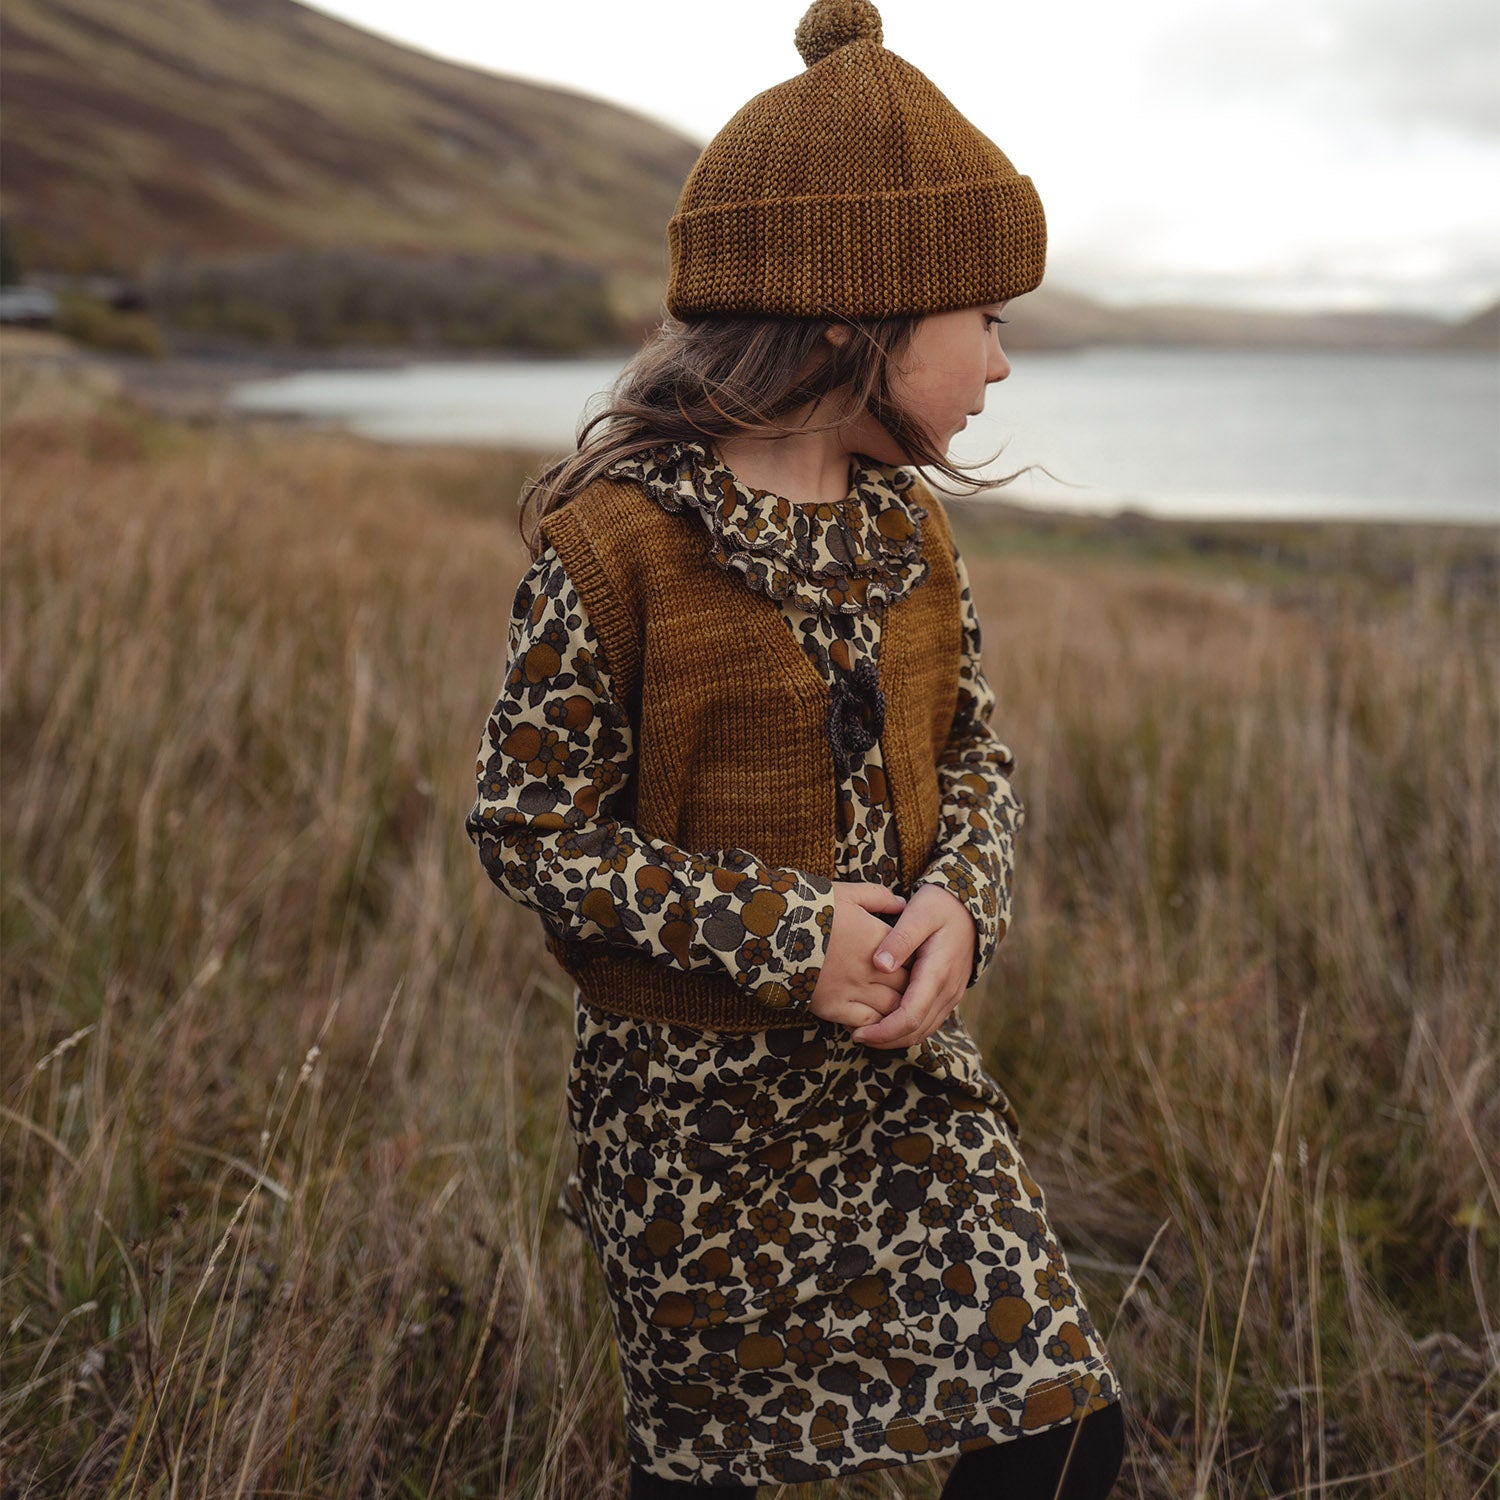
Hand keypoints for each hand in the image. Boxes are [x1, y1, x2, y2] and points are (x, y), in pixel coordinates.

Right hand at [808, 882, 908, 1030]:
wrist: (769, 931)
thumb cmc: (808, 908)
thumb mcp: (846, 893)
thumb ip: (878, 897)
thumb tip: (901, 903)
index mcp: (877, 938)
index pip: (915, 958)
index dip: (920, 963)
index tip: (918, 962)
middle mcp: (871, 968)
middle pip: (908, 987)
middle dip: (914, 989)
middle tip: (914, 989)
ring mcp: (853, 990)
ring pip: (892, 1009)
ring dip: (898, 1010)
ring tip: (899, 1009)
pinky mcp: (833, 1007)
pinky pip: (865, 1023)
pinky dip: (876, 1025)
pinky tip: (875, 1022)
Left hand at [850, 884, 975, 1049]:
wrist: (968, 908)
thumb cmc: (939, 906)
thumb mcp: (918, 913)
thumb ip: (900, 939)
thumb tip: (880, 965)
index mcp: (938, 972)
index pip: (911, 1016)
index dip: (884, 1031)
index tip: (858, 1033)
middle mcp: (947, 990)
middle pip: (916, 1031)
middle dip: (885, 1039)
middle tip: (855, 1036)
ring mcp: (950, 995)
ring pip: (923, 1030)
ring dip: (895, 1038)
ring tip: (866, 1033)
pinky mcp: (947, 995)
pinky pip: (928, 1021)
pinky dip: (906, 1028)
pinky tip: (885, 1021)